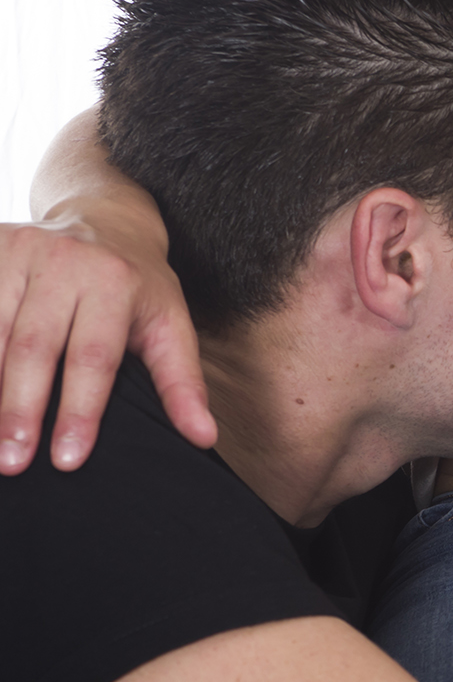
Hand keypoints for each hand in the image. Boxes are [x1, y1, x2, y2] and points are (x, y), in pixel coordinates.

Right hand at [0, 210, 215, 474]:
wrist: (109, 218)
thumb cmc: (141, 285)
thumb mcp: (171, 324)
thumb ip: (182, 382)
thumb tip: (204, 438)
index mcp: (116, 281)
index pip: (95, 356)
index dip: (80, 410)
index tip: (68, 460)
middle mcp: (66, 261)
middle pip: (34, 347)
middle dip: (20, 409)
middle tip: (12, 462)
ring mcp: (21, 251)